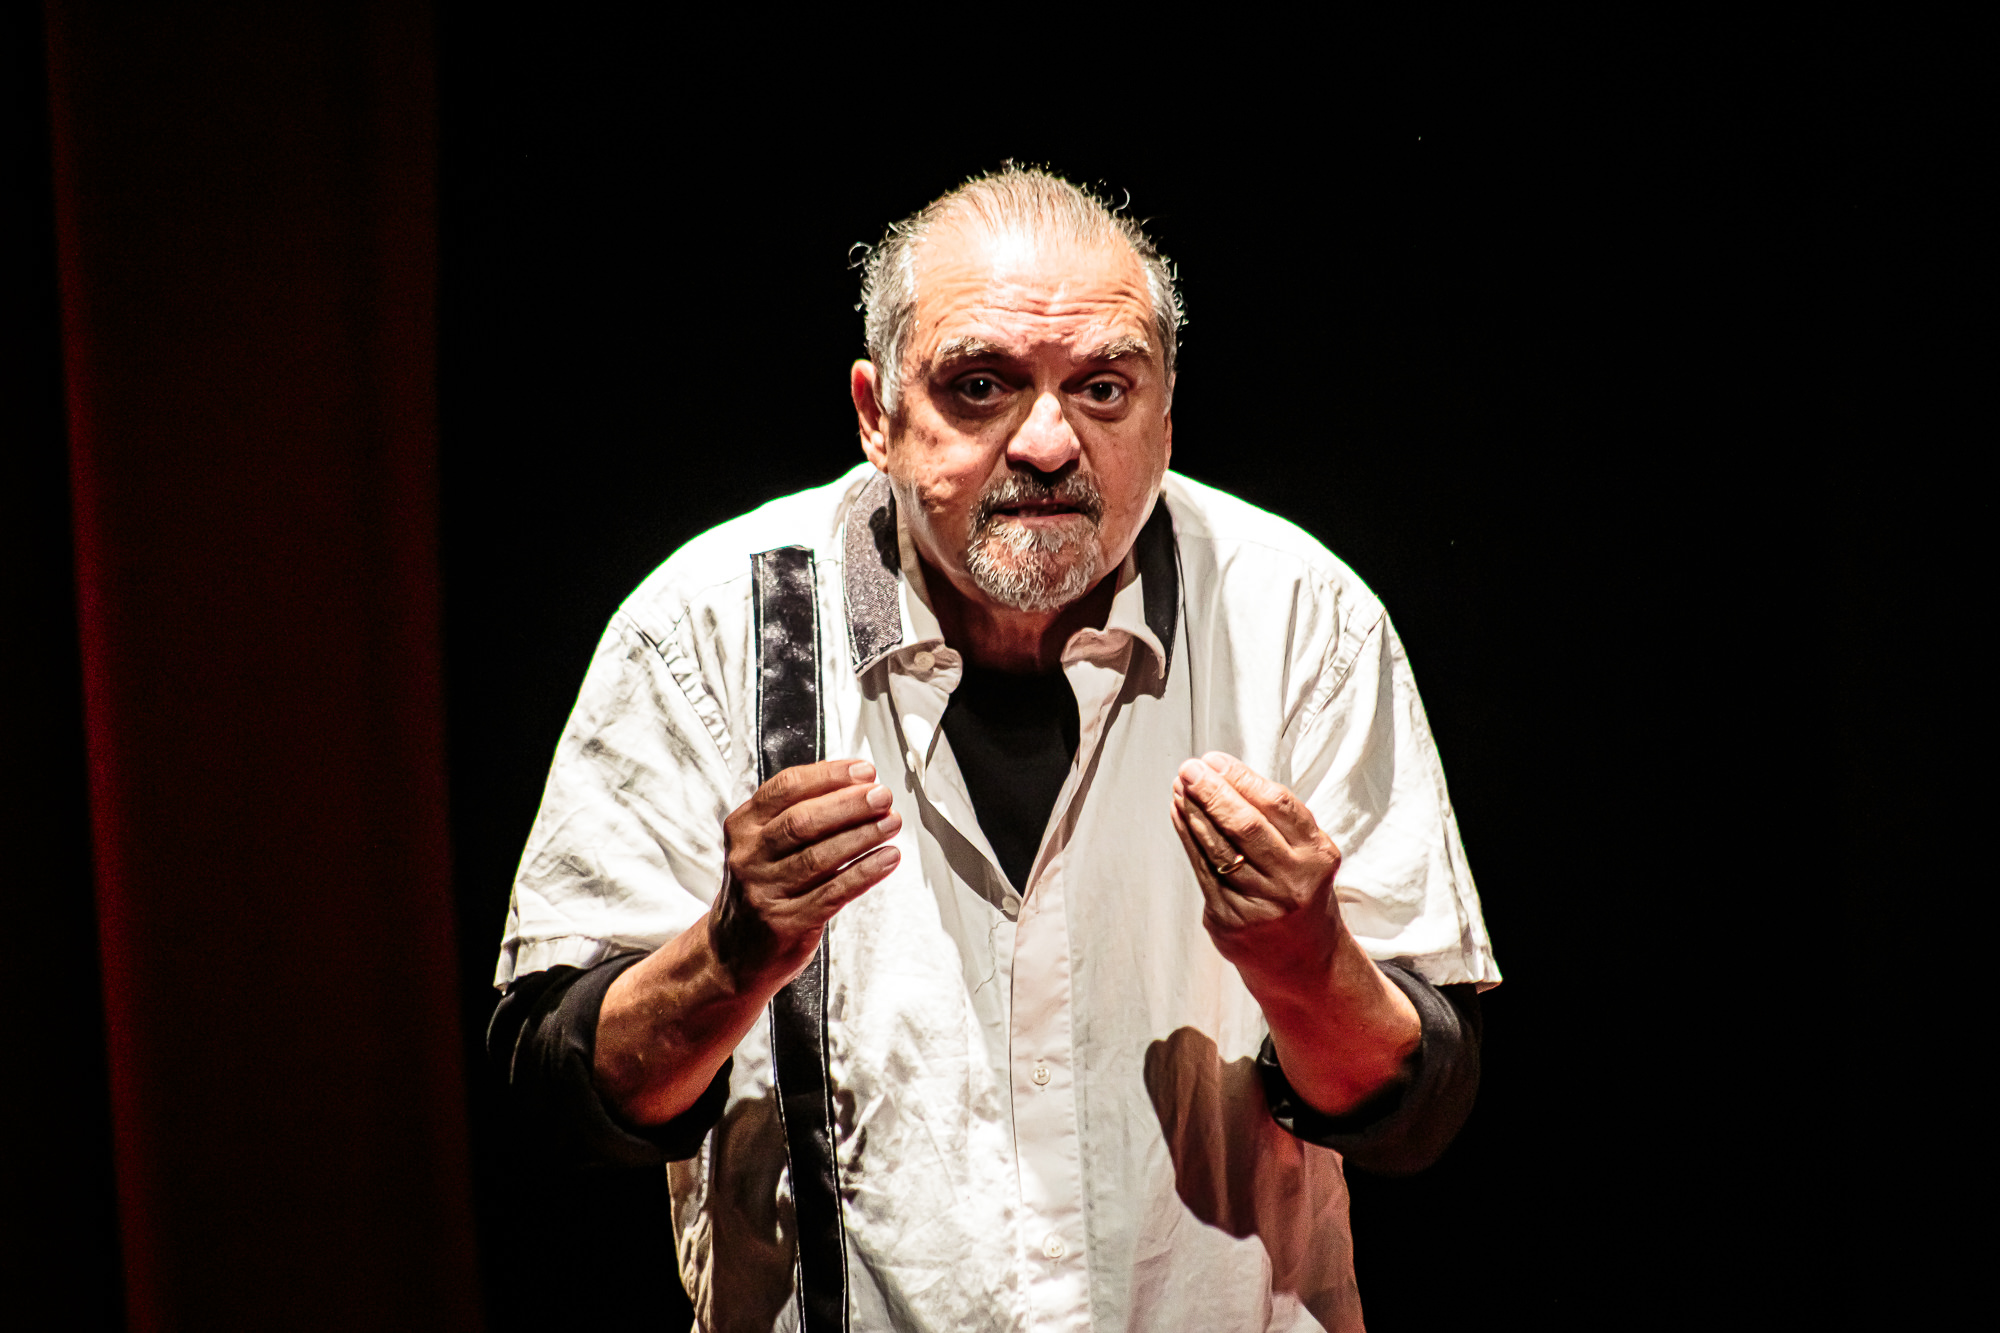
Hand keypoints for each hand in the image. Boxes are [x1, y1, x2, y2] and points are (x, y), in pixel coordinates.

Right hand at [710, 759, 901, 988]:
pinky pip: (833, 892)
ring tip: (892, 823)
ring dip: (862, 836)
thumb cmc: (762, 888)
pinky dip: (865, 872)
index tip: (864, 771)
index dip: (828, 775)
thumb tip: (857, 784)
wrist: (733, 953)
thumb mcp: (762, 845)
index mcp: (743, 827)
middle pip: (802, 821)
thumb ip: (798, 814)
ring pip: (819, 856)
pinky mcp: (785, 922)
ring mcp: (764, 891)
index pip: (786, 788)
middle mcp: (749, 856)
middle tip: (882, 796)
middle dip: (849, 804)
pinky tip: (887, 858)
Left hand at [1170, 752, 1345, 974]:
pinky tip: (1179, 814)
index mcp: (1317, 856)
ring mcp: (1260, 905)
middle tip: (1190, 769)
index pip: (1277, 806)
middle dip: (1213, 792)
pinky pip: (1203, 870)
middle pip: (1246, 826)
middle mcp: (1292, 882)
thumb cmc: (1300, 892)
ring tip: (1180, 786)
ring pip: (1219, 849)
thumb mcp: (1308, 854)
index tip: (1215, 760)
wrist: (1304, 963)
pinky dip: (1188, 837)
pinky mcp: (1231, 921)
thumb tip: (1225, 774)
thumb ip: (1277, 819)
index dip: (1242, 778)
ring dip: (1194, 812)